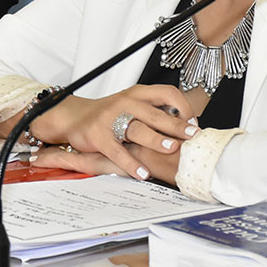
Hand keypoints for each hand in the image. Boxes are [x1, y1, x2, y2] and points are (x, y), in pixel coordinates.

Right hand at [23, 85, 196, 180]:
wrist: (74, 117)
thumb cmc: (109, 114)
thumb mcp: (133, 106)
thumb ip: (155, 112)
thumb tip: (188, 125)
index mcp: (137, 94)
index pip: (166, 93)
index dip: (182, 106)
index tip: (192, 122)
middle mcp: (124, 102)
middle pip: (154, 113)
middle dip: (175, 125)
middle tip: (192, 136)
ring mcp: (109, 118)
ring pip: (137, 129)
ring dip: (155, 139)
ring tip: (170, 148)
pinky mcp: (97, 136)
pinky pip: (117, 151)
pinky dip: (131, 163)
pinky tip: (143, 173)